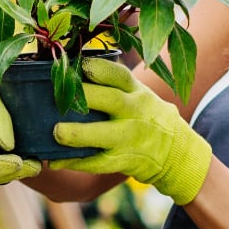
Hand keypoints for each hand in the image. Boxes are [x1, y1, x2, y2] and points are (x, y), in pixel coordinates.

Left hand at [51, 57, 211, 203]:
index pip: (121, 76)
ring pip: (106, 135)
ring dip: (80, 134)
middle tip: (62, 97)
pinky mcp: (124, 160)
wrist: (175, 151)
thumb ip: (111, 84)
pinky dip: (75, 163)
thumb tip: (70, 68)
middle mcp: (136, 112)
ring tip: (57, 132)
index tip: (81, 65)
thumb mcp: (138, 95)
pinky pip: (98, 163)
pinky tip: (54, 161)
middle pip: (114, 101)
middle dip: (88, 97)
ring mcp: (130, 138)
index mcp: (136, 92)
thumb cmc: (144, 116)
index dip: (101, 69)